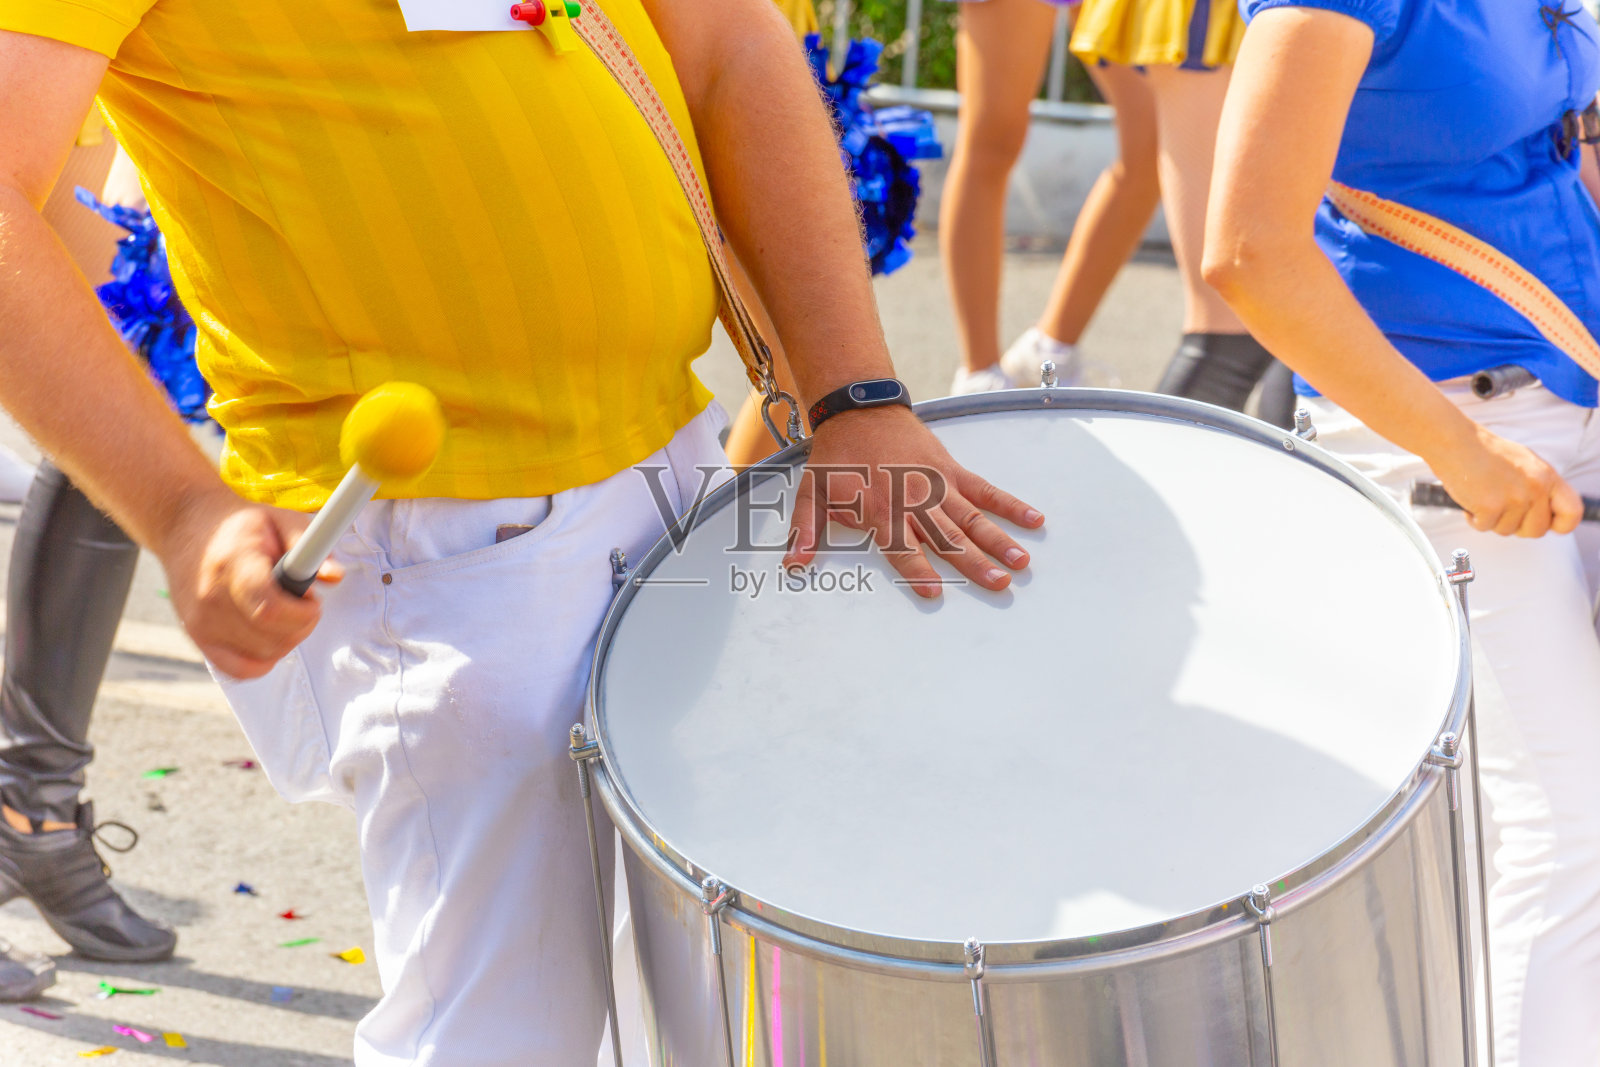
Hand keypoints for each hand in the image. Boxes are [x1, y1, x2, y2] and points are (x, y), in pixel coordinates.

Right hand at [156, 488, 342, 678]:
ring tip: (284, 612)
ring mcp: (201, 622)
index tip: (313, 601)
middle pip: (271, 637)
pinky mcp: (197, 637)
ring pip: (262, 655)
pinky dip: (262, 661)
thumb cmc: (241, 526)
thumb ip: (310, 546)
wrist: (186, 526)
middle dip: (302, 625)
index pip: (270, 609)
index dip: (302, 613)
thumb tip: (335, 576)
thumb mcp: (281, 519)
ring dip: (286, 640)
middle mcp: (212, 597)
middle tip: (304, 604)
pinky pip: (238, 670)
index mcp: (234, 564)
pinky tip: (270, 636)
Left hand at [784, 406, 1043, 596]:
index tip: (933, 591)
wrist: (859, 409)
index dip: (916, 568)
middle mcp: (914, 498)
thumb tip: (794, 564)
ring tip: (1020, 561)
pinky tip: (1032, 519)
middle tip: (998, 585)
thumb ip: (806, 529)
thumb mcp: (811, 491)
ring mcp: (938, 484)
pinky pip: (984, 489)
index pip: (901, 545)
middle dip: (973, 562)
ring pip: (972, 516)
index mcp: (881, 508)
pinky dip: (1009, 504)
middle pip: (947, 536)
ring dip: (998, 539)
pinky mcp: (951, 470)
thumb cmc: (836, 456)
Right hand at [1428, 423, 1581, 537]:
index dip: (1559, 525)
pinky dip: (1473, 518)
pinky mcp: (1490, 506)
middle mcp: (1536, 487)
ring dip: (1492, 520)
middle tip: (1502, 512)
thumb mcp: (1524, 463)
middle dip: (1517, 527)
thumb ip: (1539, 486)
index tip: (1546, 524)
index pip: (1572, 513)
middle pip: (1536, 530)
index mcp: (1547, 476)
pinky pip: (1484, 527)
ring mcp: (1514, 498)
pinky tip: (1470, 499)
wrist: (1454, 440)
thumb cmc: (1483, 450)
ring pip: (1507, 531)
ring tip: (1482, 498)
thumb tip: (1543, 512)